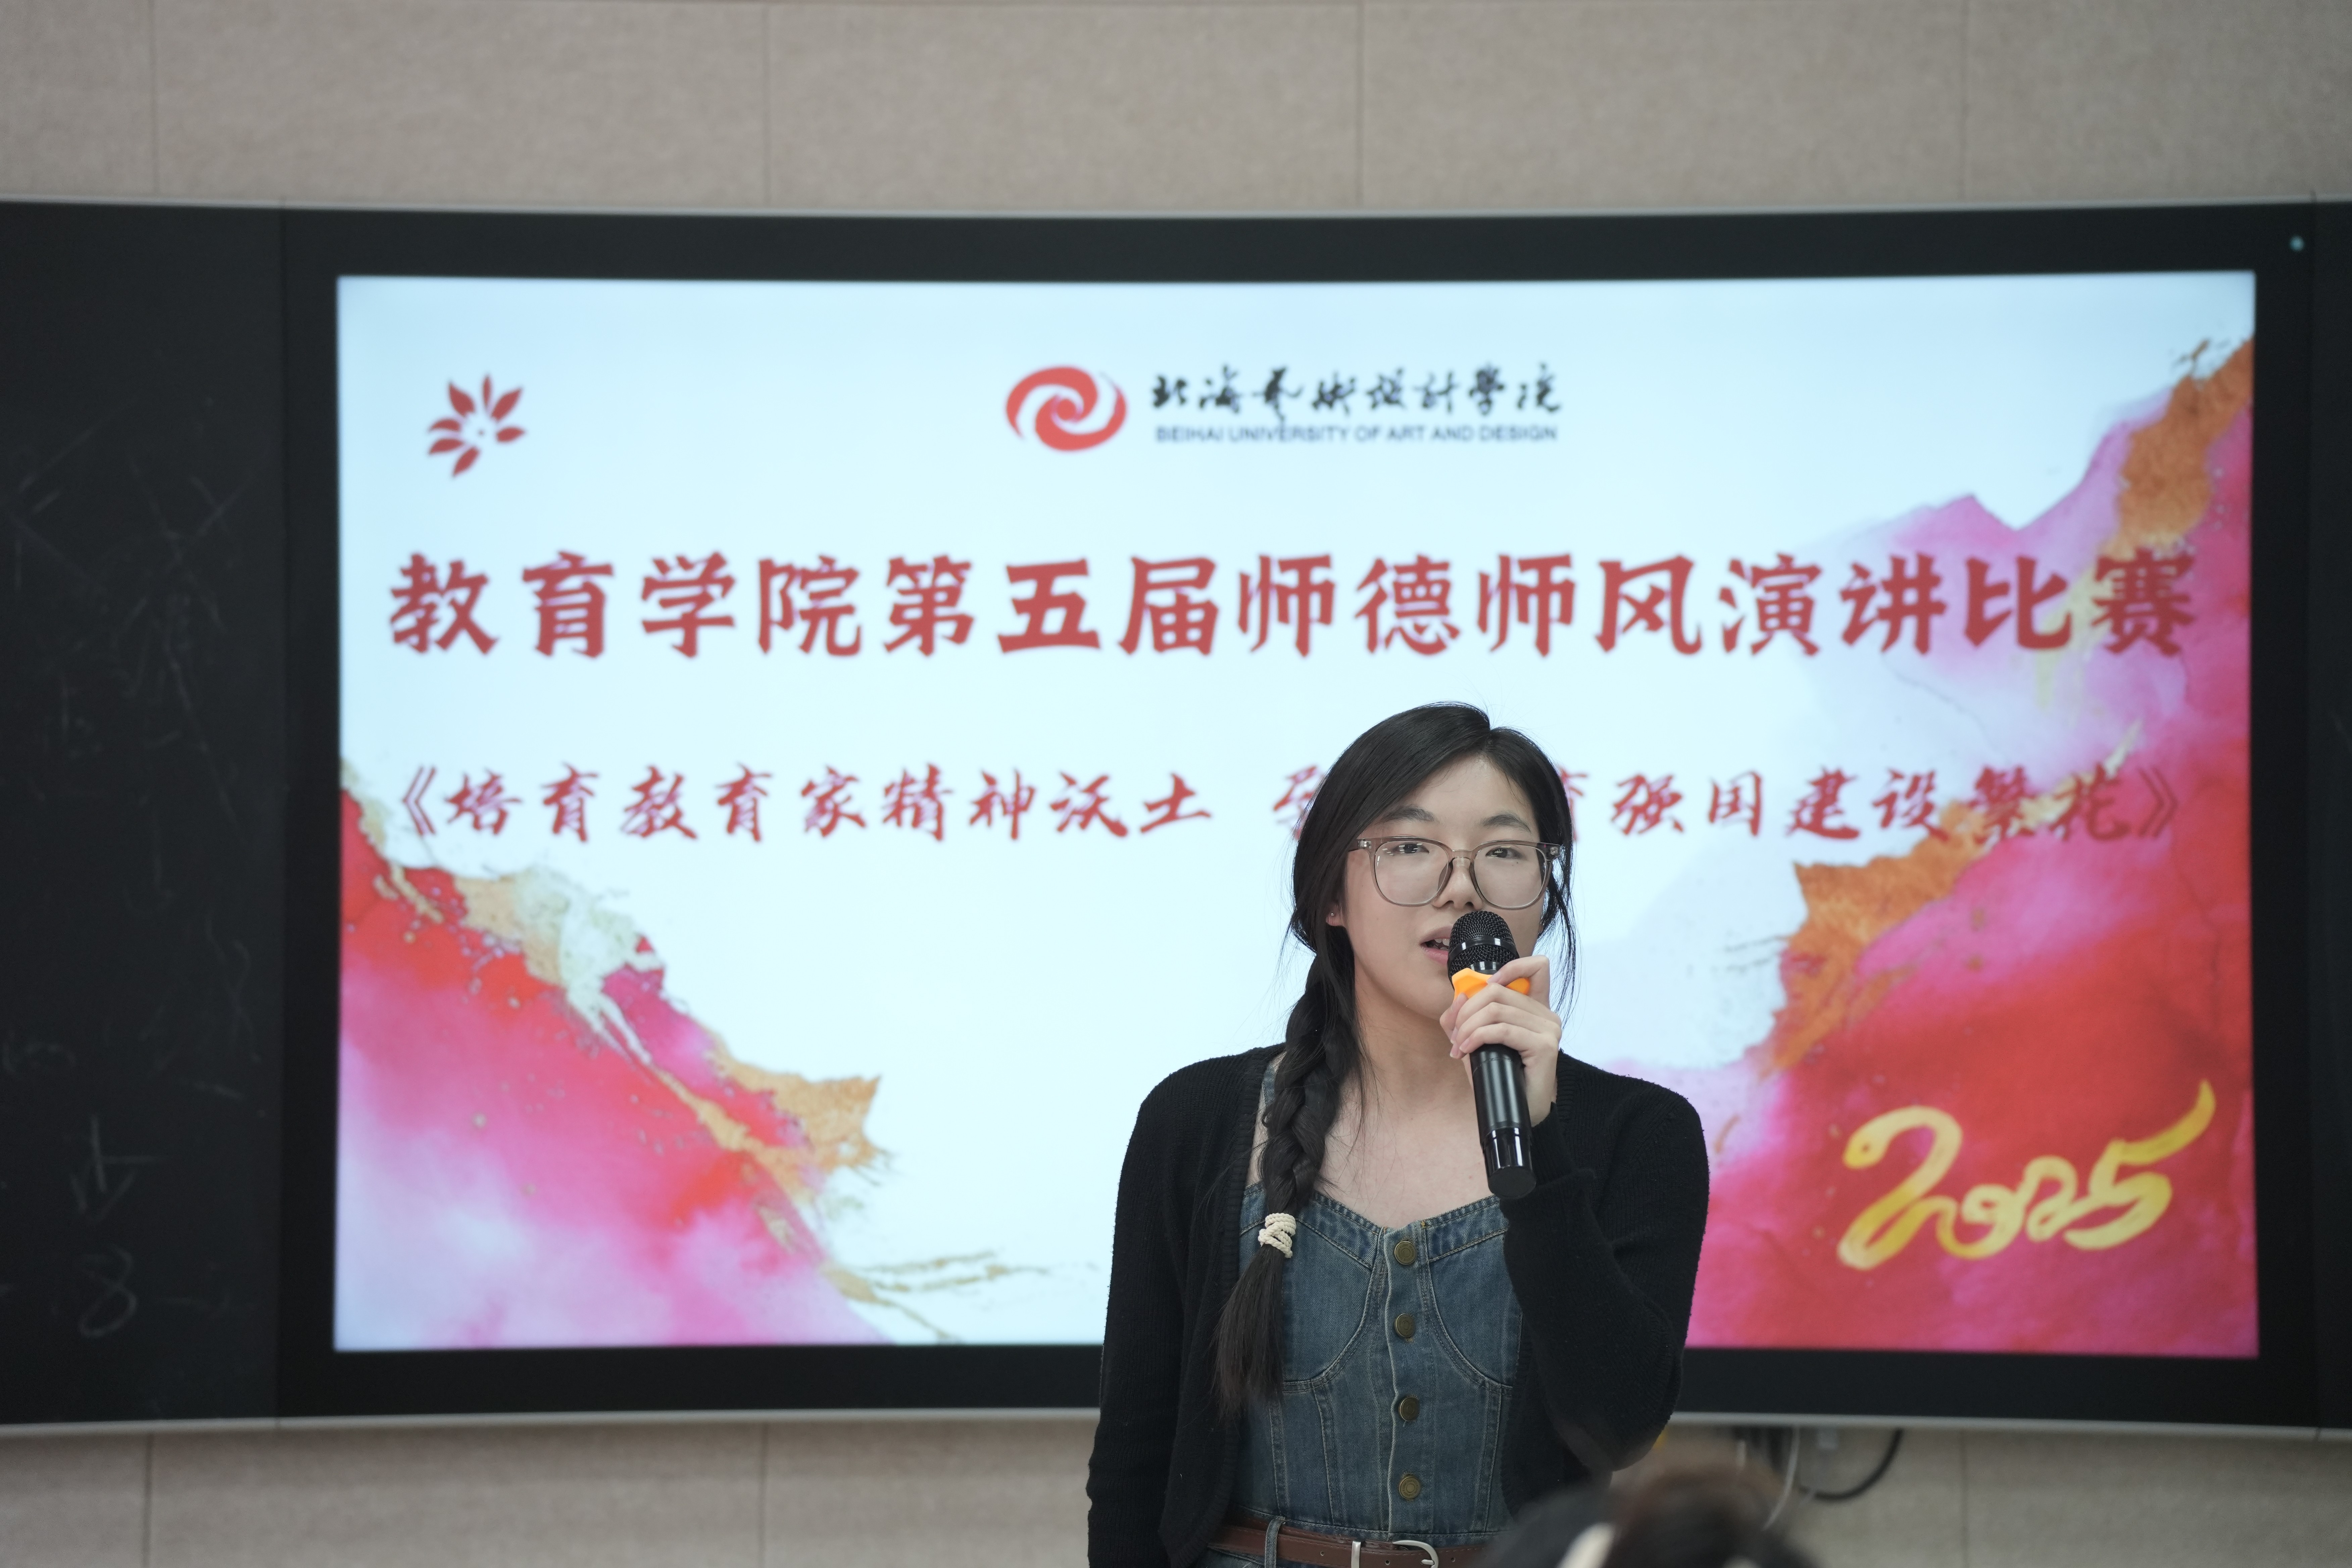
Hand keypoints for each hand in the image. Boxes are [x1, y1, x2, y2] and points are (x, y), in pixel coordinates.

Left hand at [1440, 955, 1559, 1122]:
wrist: (1518, 1111)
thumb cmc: (1500, 1074)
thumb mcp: (1478, 1039)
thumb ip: (1466, 1015)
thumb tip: (1459, 995)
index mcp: (1535, 1008)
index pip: (1536, 967)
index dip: (1509, 968)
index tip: (1483, 988)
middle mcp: (1546, 1015)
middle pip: (1498, 991)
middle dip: (1467, 1010)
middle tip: (1456, 1034)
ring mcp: (1549, 1029)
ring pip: (1496, 1010)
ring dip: (1468, 1027)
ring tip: (1460, 1046)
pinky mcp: (1545, 1045)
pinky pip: (1502, 1030)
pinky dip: (1477, 1037)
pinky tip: (1467, 1050)